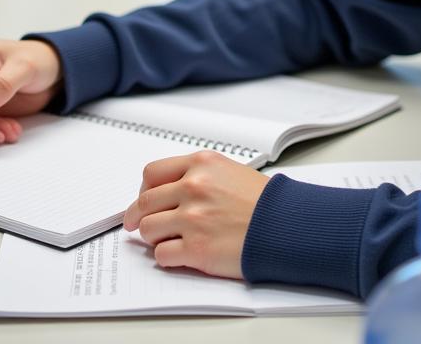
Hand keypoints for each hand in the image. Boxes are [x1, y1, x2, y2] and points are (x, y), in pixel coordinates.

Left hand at [123, 151, 268, 278]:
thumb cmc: (261, 201)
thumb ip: (196, 175)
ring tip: (168, 238)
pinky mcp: (196, 248)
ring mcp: (192, 218)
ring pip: (148, 229)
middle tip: (136, 224)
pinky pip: (161, 255)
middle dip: (136, 216)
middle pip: (144, 202)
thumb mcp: (228, 171)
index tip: (143, 200)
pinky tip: (179, 253)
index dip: (143, 190)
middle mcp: (193, 187)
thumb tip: (166, 191)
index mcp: (200, 164)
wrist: (284, 225)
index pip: (151, 173)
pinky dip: (166, 256)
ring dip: (154, 236)